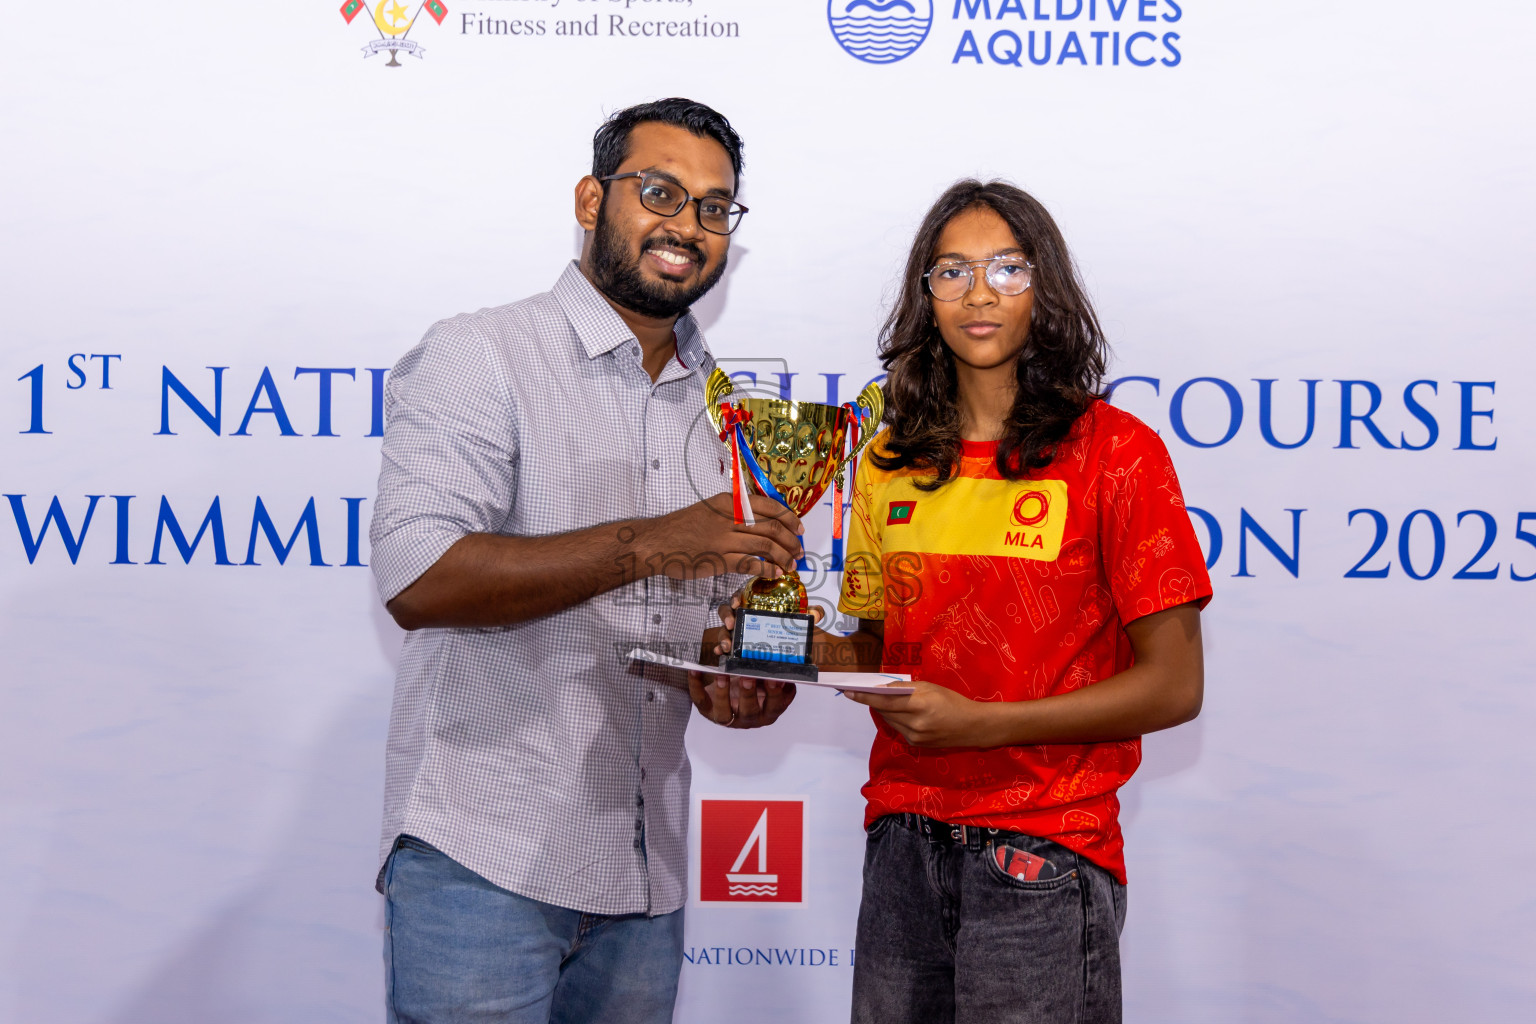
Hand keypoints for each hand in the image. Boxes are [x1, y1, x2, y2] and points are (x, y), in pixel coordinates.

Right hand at [640, 494, 802, 580]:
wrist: (658, 542)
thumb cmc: (682, 527)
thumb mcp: (710, 510)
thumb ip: (734, 513)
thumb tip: (761, 523)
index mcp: (730, 502)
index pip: (770, 506)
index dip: (790, 519)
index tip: (799, 529)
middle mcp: (730, 517)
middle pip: (773, 527)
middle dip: (792, 541)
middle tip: (799, 550)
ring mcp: (725, 539)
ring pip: (766, 546)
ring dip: (784, 556)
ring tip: (791, 564)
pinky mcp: (720, 559)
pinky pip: (751, 563)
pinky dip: (767, 569)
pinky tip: (775, 573)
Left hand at [688, 669, 796, 728]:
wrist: (732, 694)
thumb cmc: (755, 687)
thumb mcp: (767, 681)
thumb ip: (774, 674)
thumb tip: (781, 660)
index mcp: (768, 712)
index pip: (774, 706)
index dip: (775, 694)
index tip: (775, 679)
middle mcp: (749, 719)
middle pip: (750, 711)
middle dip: (749, 693)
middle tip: (748, 676)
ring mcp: (728, 718)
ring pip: (724, 712)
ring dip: (723, 693)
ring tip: (723, 674)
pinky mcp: (709, 712)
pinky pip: (701, 701)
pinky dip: (696, 686)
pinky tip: (695, 670)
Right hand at [712, 592, 826, 658]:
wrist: (782, 651)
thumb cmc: (785, 628)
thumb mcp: (798, 621)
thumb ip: (809, 615)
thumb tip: (818, 612)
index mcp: (753, 604)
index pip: (741, 595)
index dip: (736, 596)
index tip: (737, 602)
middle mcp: (741, 615)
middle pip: (726, 610)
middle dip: (725, 616)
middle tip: (730, 624)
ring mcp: (736, 630)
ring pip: (723, 629)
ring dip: (722, 636)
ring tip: (727, 646)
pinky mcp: (733, 645)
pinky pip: (722, 646)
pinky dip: (720, 649)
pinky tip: (722, 654)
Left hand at [843, 681, 995, 747]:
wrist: (972, 727)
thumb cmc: (952, 701)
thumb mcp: (930, 688)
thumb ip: (905, 689)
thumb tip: (882, 688)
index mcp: (920, 705)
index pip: (885, 700)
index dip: (864, 696)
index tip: (848, 692)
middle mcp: (915, 724)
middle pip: (884, 711)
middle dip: (873, 701)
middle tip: (863, 691)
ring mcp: (915, 737)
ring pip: (890, 721)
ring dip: (885, 710)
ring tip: (885, 700)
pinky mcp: (916, 745)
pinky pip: (899, 729)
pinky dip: (896, 719)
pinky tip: (901, 713)